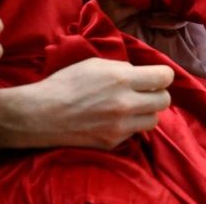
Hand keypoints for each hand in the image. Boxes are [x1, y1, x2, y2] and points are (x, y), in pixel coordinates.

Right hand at [0, 58, 173, 150]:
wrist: (41, 114)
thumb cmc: (66, 83)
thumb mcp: (96, 64)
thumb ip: (123, 68)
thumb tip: (141, 73)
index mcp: (122, 79)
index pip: (164, 77)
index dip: (162, 75)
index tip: (156, 76)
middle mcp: (125, 103)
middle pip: (164, 101)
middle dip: (157, 94)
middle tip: (145, 92)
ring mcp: (120, 126)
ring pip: (154, 120)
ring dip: (146, 112)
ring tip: (131, 107)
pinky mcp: (113, 142)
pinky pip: (134, 132)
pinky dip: (130, 125)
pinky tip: (114, 119)